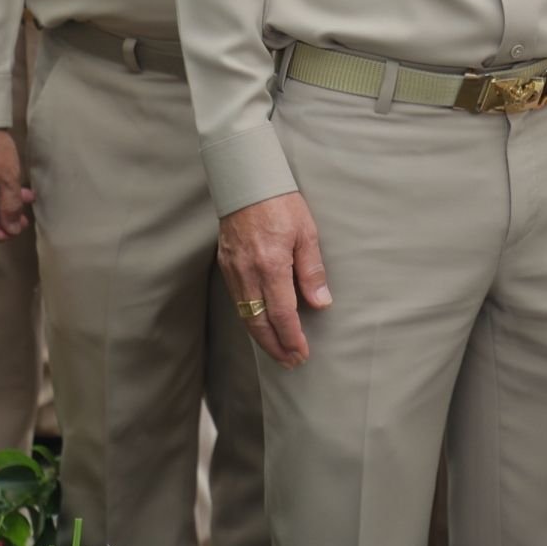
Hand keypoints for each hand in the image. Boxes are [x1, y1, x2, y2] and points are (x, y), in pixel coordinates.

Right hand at [217, 192, 330, 367]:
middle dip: (276, 347)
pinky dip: (249, 319)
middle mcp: (248, 273)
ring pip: (245, 316)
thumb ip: (312, 271)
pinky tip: (260, 326)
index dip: (292, 338)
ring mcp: (233, 271)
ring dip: (261, 338)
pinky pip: (237, 301)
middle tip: (291, 362)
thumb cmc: (281, 204)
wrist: (246, 183)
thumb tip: (321, 304)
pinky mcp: (226, 266)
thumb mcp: (307, 233)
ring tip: (278, 351)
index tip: (302, 353)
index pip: (282, 314)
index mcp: (271, 265)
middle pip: (259, 323)